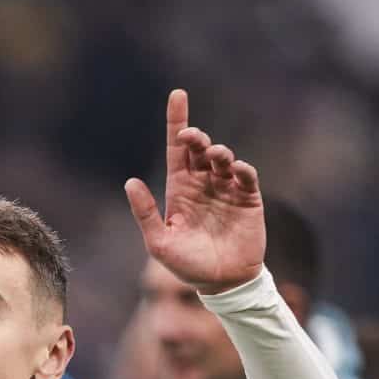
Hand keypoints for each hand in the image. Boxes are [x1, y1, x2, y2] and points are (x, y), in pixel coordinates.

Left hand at [124, 90, 265, 294]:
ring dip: (218, 152)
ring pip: (223, 158)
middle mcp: (203, 184)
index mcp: (180, 189)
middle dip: (196, 137)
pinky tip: (236, 171)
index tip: (177, 94)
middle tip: (192, 137)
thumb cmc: (188, 265)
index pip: (176, 149)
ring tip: (215, 157)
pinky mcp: (248, 199)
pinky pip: (246, 176)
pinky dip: (242, 169)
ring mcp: (227, 189)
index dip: (176, 121)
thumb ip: (145, 214)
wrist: (222, 284)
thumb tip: (130, 182)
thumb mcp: (159, 243)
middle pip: (199, 149)